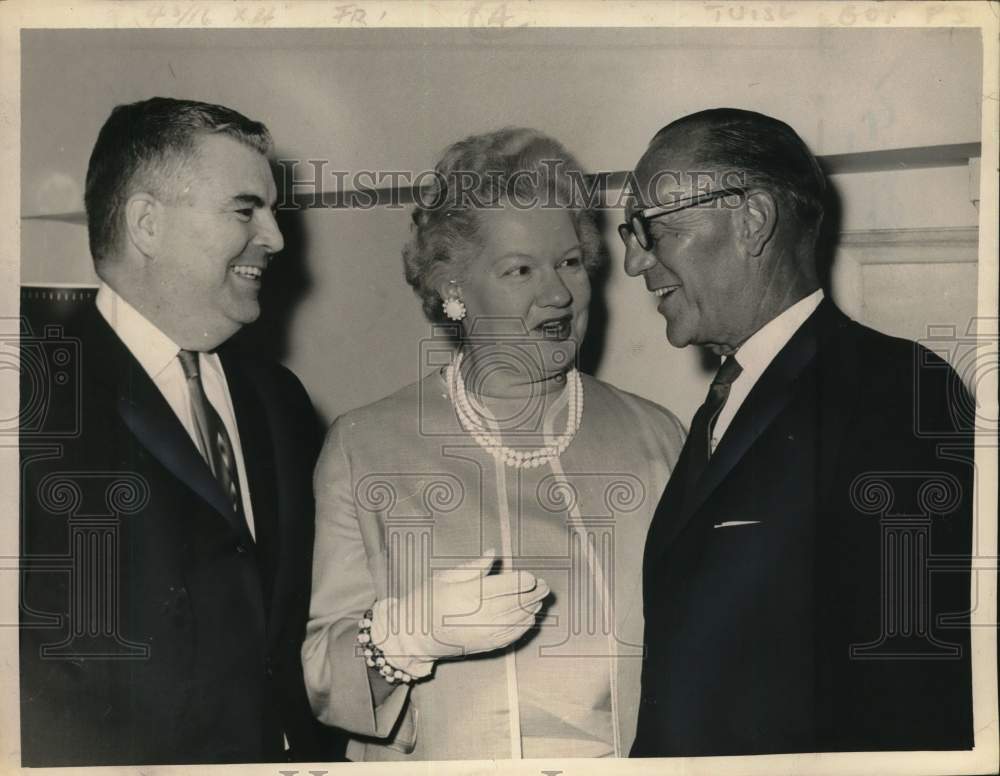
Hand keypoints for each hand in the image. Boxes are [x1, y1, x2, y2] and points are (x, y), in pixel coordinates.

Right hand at [370, 549, 548, 677]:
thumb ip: (473, 567)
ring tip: (540, 599)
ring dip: (532, 609)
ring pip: (519, 619)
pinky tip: (529, 617)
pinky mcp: (486, 645)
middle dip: (534, 593)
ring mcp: (484, 633)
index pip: (507, 586)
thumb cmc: (427, 600)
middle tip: (545, 586)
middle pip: (517, 602)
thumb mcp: (445, 576)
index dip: (523, 580)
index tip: (531, 576)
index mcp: (468, 594)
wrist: (416, 635)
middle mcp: (480, 615)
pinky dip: (525, 625)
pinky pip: (513, 635)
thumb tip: (494, 554)